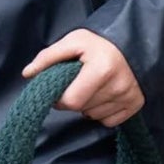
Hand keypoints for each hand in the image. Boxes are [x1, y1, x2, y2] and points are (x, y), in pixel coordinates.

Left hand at [22, 29, 143, 127]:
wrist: (132, 43)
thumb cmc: (98, 43)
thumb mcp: (72, 41)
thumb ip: (48, 57)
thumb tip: (28, 73)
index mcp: (102, 69)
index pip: (72, 101)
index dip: (60, 98)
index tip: (60, 87)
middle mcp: (119, 85)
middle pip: (82, 109)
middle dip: (74, 99)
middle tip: (79, 83)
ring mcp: (129, 96)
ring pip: (94, 116)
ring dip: (87, 105)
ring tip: (93, 86)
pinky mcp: (136, 104)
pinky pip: (109, 121)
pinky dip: (102, 112)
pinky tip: (104, 95)